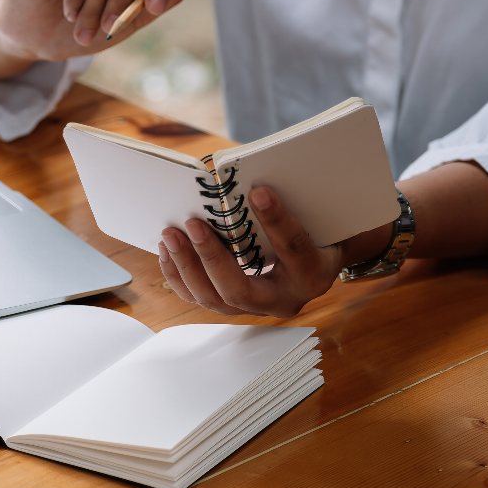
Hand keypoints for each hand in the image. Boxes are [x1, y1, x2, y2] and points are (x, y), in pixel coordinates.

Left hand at [157, 187, 346, 317]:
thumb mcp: (315, 216)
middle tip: (193, 224)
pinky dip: (179, 275)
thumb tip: (252, 180)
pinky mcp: (233, 306)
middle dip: (211, 257)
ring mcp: (257, 307)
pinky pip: (199, 298)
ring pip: (214, 299)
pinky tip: (168, 250)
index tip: (257, 191)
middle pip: (240, 290)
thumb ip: (293, 202)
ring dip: (187, 266)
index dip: (276, 221)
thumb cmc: (317, 230)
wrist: (320, 258)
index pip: (294, 249)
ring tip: (171, 234)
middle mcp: (285, 299)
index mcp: (313, 273)